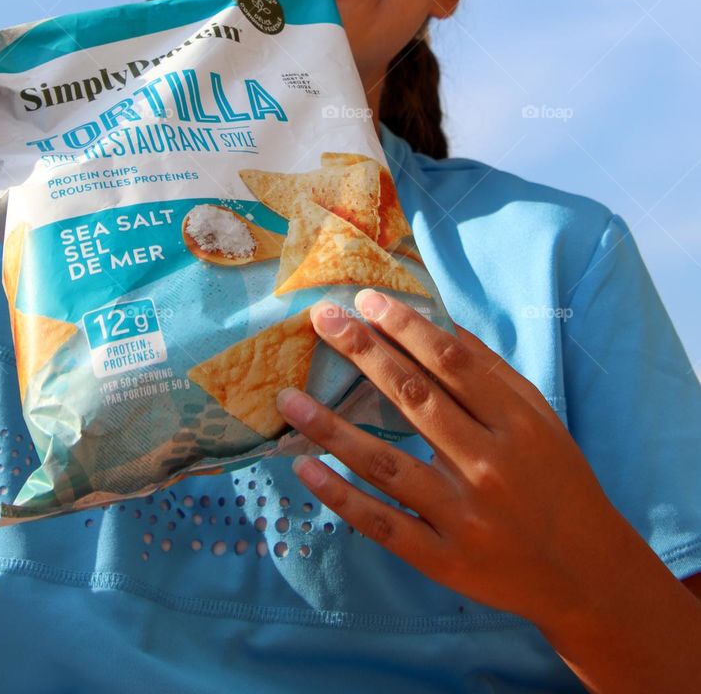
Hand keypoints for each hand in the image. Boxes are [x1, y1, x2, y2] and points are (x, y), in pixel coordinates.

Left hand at [276, 291, 624, 631]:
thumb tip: (439, 322)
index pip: (452, 362)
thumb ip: (492, 373)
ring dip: (331, 427)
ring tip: (287, 397)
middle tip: (321, 319)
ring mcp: (463, 515)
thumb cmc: (558, 480)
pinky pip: (382, 523)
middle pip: (415, 398)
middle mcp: (487, 465)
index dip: (407, 326)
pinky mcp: (442, 559)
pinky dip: (340, 496)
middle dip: (363, 353)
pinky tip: (304, 468)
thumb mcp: (540, 418)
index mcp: (515, 423)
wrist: (586, 574)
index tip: (366, 299)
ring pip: (385, 463)